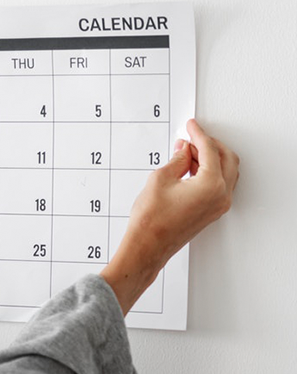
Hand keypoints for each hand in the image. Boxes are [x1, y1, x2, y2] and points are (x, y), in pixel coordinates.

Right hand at [101, 119, 239, 313]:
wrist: (147, 247)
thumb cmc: (151, 220)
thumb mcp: (160, 179)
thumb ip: (177, 160)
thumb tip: (184, 151)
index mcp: (211, 185)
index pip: (209, 150)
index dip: (198, 135)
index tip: (191, 126)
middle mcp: (220, 195)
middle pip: (225, 159)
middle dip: (209, 145)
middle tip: (190, 138)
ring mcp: (218, 205)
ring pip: (225, 172)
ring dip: (210, 158)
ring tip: (187, 153)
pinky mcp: (211, 212)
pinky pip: (219, 184)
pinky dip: (209, 172)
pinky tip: (190, 169)